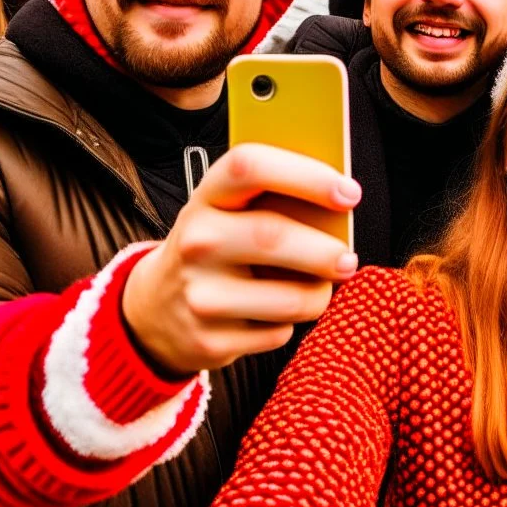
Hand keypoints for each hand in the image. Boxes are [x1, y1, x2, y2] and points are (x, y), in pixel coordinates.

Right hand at [122, 143, 361, 374]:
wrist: (157, 308)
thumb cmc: (217, 248)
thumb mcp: (231, 214)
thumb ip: (278, 202)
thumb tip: (342, 207)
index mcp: (207, 198)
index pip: (250, 167)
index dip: (307, 176)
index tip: (349, 193)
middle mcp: (197, 241)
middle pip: (274, 236)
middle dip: (325, 250)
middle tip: (348, 259)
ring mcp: (201, 294)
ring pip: (291, 297)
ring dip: (319, 293)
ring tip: (319, 286)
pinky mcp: (211, 339)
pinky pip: (279, 333)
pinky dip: (291, 323)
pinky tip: (274, 313)